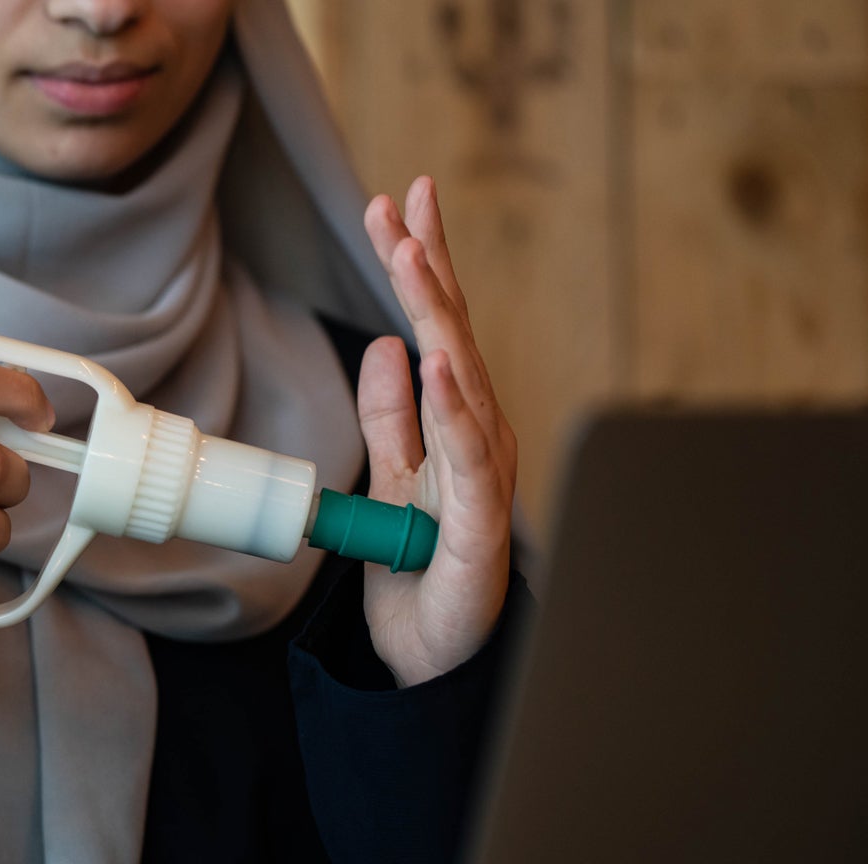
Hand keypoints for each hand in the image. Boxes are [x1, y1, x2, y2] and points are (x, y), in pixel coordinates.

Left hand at [356, 177, 517, 686]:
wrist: (430, 657)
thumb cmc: (420, 569)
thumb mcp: (390, 479)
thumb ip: (390, 417)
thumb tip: (383, 345)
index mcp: (455, 422)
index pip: (437, 328)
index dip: (419, 265)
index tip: (395, 203)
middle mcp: (479, 437)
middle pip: (453, 336)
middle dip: (428, 267)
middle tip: (404, 202)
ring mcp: (484, 477)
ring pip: (462, 380)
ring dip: (435, 314)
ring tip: (411, 258)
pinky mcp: (480, 524)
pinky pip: (468, 456)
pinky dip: (452, 405)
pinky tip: (438, 359)